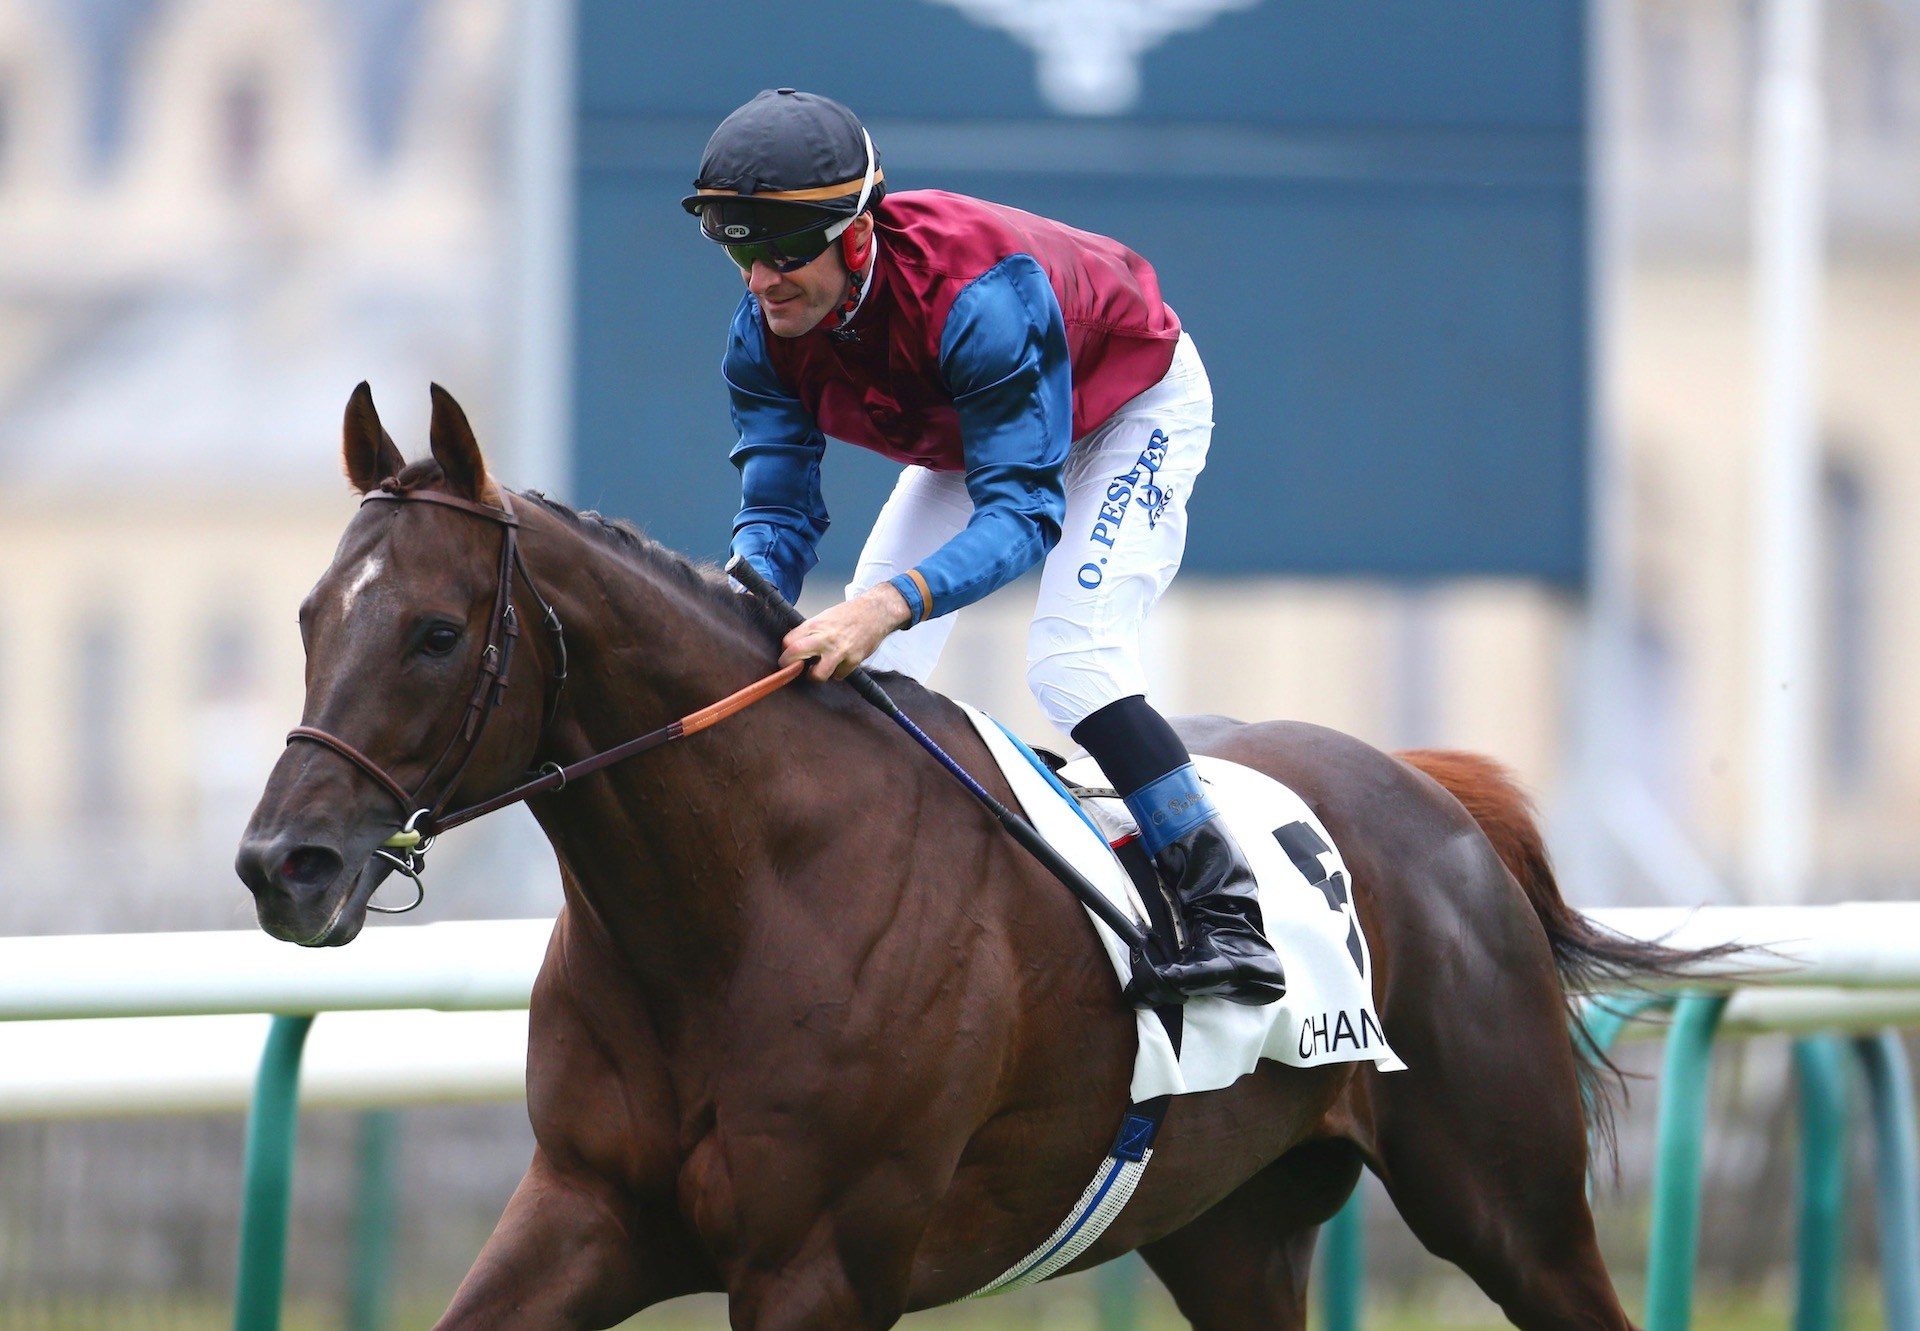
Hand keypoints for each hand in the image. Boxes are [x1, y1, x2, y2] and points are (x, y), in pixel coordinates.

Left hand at [780, 583, 913, 681]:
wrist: (875, 612)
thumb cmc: (848, 614)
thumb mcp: (824, 616)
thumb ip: (809, 631)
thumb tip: (793, 646)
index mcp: (815, 624)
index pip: (789, 641)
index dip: (786, 651)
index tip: (788, 656)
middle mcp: (825, 637)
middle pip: (796, 654)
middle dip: (790, 666)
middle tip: (793, 669)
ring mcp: (840, 650)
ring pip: (818, 675)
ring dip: (816, 676)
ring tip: (818, 670)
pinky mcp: (853, 660)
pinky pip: (838, 676)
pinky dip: (837, 673)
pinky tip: (839, 663)